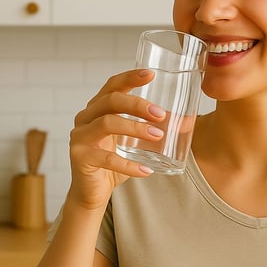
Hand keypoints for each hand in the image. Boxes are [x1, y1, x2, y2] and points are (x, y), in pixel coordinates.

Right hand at [67, 69, 164, 210]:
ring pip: (106, 123)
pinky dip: (129, 165)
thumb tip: (186, 122)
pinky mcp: (79, 158)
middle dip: (137, 104)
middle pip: (110, 101)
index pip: (112, 85)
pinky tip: (146, 170)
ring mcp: (79, 137)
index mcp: (97, 108)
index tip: (151, 73)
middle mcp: (85, 118)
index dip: (130, 77)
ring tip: (158, 135)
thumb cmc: (113, 162)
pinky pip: (106, 158)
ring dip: (135, 128)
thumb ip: (154, 129)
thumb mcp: (134, 142)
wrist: (92, 193)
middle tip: (160, 114)